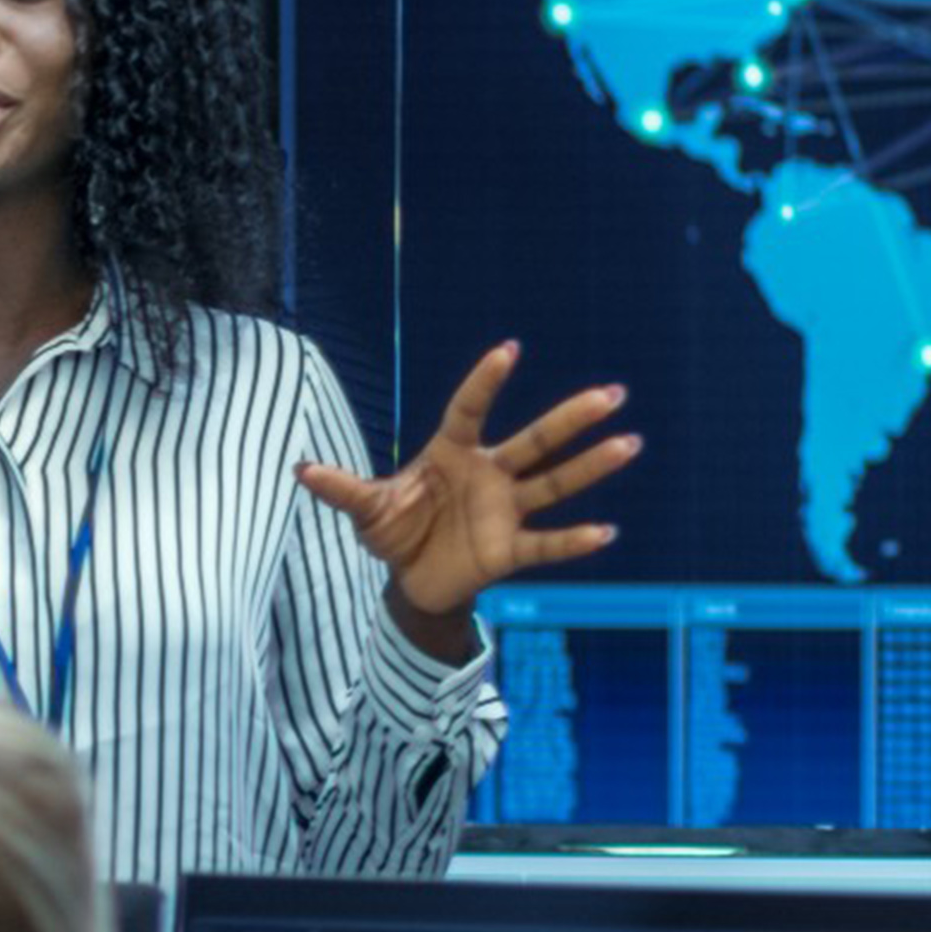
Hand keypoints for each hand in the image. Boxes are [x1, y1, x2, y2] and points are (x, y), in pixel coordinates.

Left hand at [292, 341, 638, 636]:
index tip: (509, 350)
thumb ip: (341, 488)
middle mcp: (489, 475)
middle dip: (572, 419)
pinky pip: (546, 544)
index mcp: (452, 453)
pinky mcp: (509, 550)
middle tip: (613, 393)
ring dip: (591, 466)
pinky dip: (574, 541)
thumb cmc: (394, 531)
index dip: (486, 382)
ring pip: (554, 484)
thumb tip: (300, 470)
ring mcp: (505, 511)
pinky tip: (606, 531)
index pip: (471, 410)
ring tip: (630, 444)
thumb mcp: (366, 509)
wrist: (412, 581)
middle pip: (536, 441)